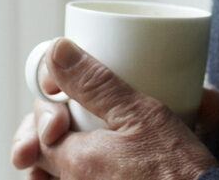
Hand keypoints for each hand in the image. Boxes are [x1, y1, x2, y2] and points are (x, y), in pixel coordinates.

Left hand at [8, 39, 217, 178]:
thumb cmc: (180, 169)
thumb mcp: (141, 113)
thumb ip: (95, 84)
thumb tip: (56, 51)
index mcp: (76, 162)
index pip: (37, 132)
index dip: (46, 109)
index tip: (61, 91)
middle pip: (45, 156)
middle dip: (48, 132)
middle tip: (66, 117)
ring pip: (59, 174)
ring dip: (60, 153)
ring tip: (72, 133)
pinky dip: (78, 171)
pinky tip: (93, 160)